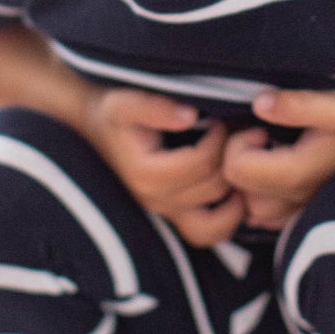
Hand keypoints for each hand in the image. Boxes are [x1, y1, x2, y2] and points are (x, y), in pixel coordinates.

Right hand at [80, 87, 244, 245]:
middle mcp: (155, 200)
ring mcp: (166, 212)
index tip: (218, 117)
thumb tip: (191, 115)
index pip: (202, 163)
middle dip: (232, 157)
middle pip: (214, 187)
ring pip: (217, 219)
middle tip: (237, 132)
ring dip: (236, 189)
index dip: (219, 137)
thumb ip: (154, 107)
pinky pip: (210, 232)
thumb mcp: (125, 101)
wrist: (96, 123)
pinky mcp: (175, 215)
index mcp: (145, 173)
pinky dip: (231, 216)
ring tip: (238, 159)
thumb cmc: (113, 109)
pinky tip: (237, 186)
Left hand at [223, 90, 334, 230]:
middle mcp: (297, 198)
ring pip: (254, 209)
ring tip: (272, 152)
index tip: (262, 127)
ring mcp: (305, 208)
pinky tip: (284, 169)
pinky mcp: (313, 209)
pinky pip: (274, 217)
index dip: (237, 142)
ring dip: (253, 181)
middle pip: (240, 191)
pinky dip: (268, 196)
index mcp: (296, 173)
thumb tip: (259, 103)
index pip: (235, 169)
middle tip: (263, 136)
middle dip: (241, 160)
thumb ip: (296, 105)